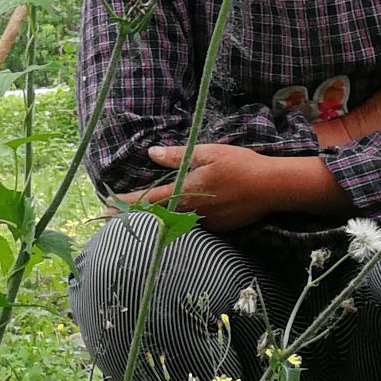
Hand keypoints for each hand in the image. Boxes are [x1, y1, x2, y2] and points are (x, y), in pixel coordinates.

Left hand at [126, 142, 279, 230]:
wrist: (273, 188)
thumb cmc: (240, 165)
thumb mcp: (208, 152)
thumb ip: (177, 156)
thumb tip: (151, 153)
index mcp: (186, 192)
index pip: (149, 200)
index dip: (127, 203)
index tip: (107, 207)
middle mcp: (192, 212)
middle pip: (158, 217)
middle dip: (136, 216)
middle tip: (113, 217)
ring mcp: (206, 223)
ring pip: (176, 222)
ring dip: (157, 220)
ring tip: (140, 216)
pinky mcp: (219, 228)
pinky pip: (194, 224)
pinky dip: (181, 221)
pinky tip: (177, 216)